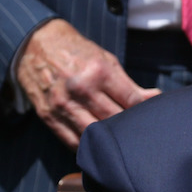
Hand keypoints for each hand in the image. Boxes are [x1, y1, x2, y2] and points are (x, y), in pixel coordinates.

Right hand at [16, 18, 159, 148]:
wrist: (36, 44)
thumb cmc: (77, 52)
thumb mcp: (106, 60)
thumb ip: (130, 84)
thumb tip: (155, 98)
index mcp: (99, 72)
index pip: (132, 101)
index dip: (145, 111)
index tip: (150, 116)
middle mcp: (81, 89)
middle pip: (115, 120)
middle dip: (130, 128)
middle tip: (138, 132)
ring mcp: (63, 104)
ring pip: (95, 135)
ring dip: (110, 142)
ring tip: (120, 143)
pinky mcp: (48, 116)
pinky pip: (72, 141)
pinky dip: (88, 147)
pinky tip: (98, 146)